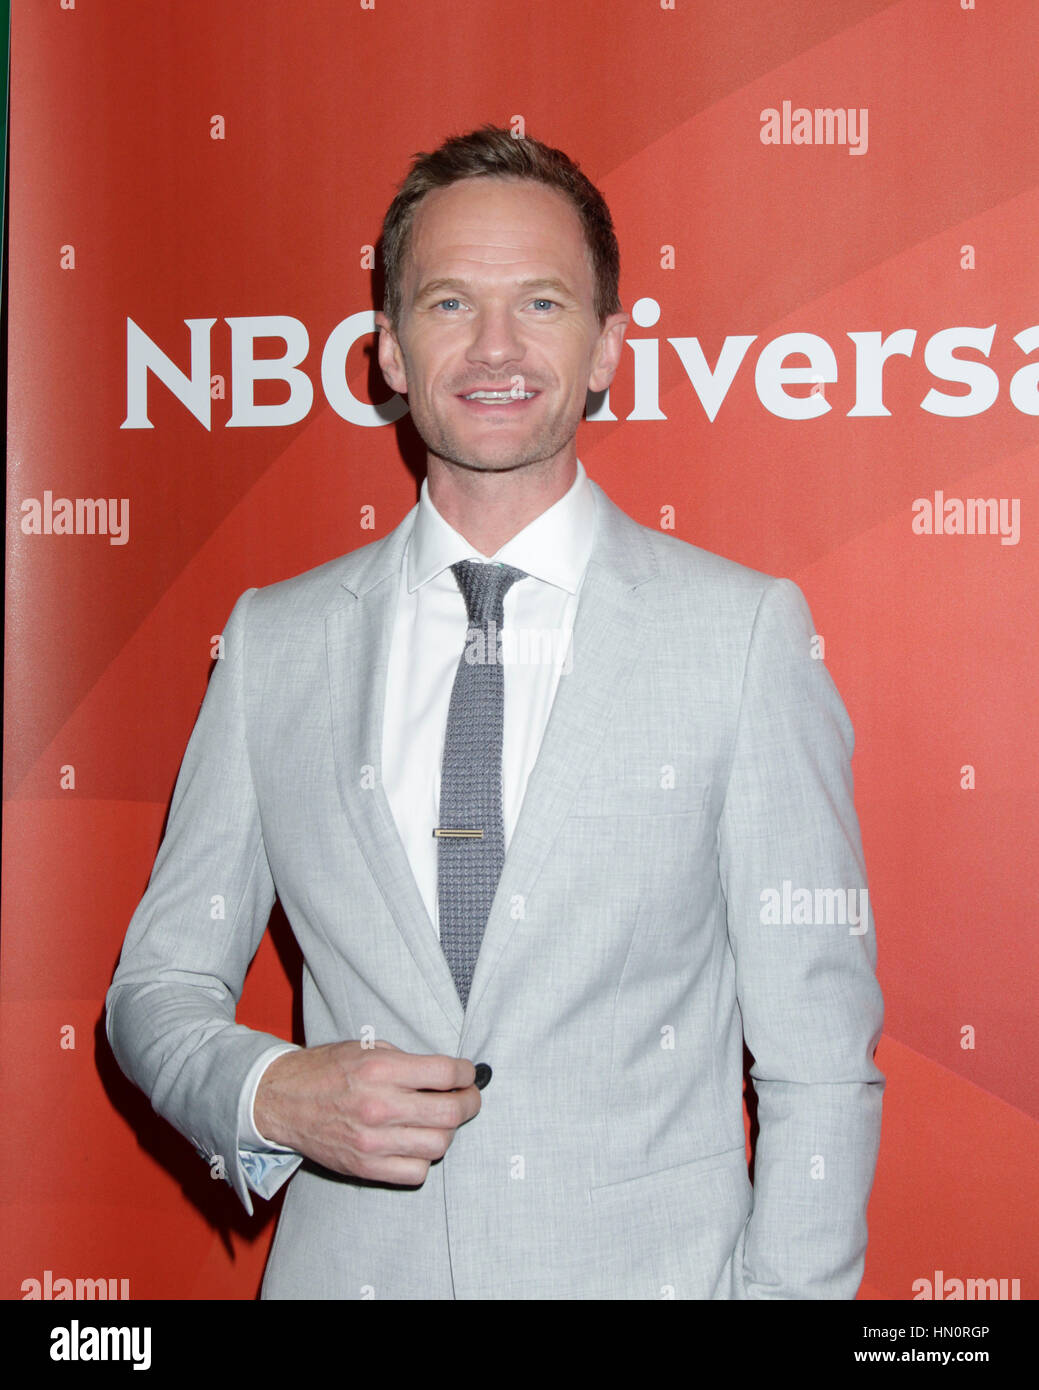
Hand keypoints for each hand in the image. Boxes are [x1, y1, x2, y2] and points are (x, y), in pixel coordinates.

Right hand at [253, 1040, 480, 1185]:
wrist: (282, 1099)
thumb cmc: (327, 1070)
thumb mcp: (368, 1049)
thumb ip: (408, 1062)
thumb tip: (449, 1074)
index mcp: (381, 1069)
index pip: (446, 1073)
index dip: (466, 1073)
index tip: (469, 1074)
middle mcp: (379, 1106)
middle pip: (450, 1112)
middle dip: (469, 1103)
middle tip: (468, 1097)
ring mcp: (373, 1141)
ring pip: (439, 1145)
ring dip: (448, 1131)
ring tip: (441, 1120)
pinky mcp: (365, 1167)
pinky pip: (416, 1172)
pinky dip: (424, 1158)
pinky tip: (416, 1143)